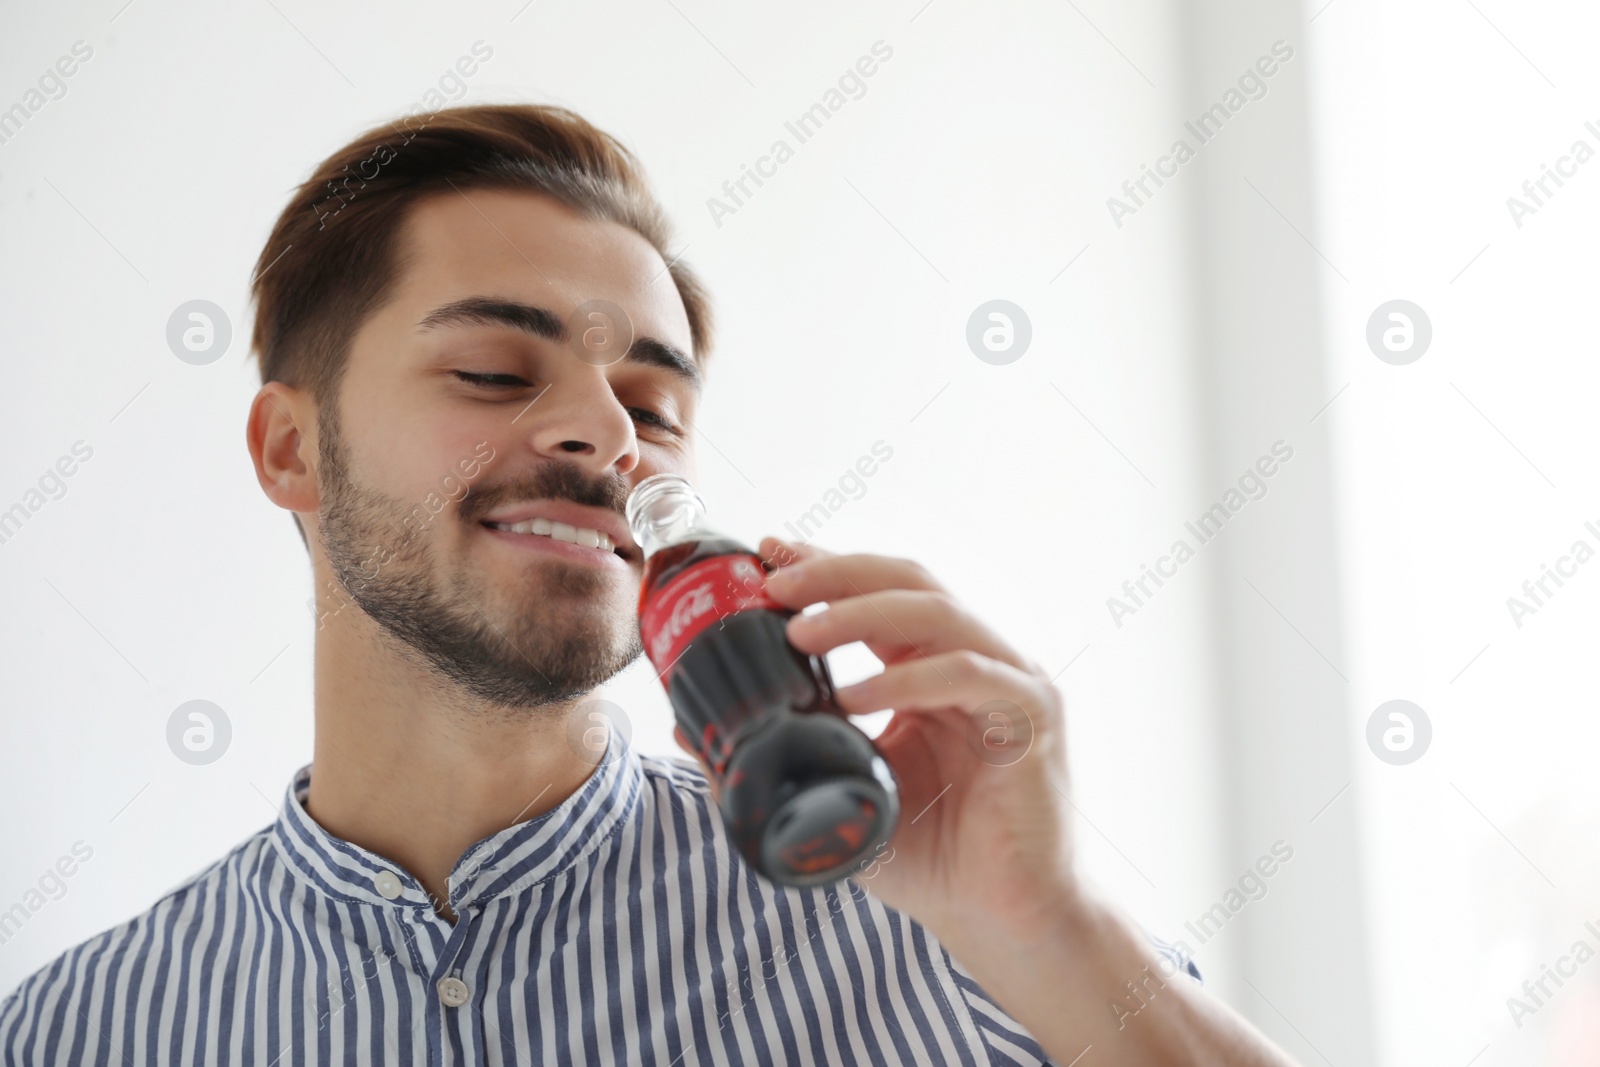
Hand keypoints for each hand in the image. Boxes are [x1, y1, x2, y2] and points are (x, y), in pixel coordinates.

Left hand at [753, 537, 1076, 940]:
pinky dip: (907, 679)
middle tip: (774, 584)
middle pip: (907, 581)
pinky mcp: (1033, 716)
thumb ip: (778, 758)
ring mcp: (1008, 682)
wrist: (1002, 921)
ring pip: (936, 612)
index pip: (879, 592)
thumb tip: (692, 730)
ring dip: (862, 613)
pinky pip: (968, 675)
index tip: (766, 553)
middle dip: (836, 573)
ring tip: (800, 633)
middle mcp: (974, 661)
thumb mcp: (840, 796)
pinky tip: (855, 698)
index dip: (825, 565)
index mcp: (931, 669)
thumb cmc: (932, 860)